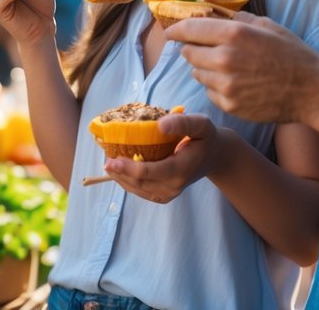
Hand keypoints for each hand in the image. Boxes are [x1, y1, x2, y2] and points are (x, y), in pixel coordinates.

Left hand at [102, 113, 222, 202]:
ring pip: (136, 188)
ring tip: (108, 162)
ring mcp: (168, 194)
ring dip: (119, 177)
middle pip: (138, 182)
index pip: (148, 172)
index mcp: (180, 170)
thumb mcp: (201, 124)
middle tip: (104, 158)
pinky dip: (126, 181)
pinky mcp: (163, 196)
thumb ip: (182, 123)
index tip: (110, 160)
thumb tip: (160, 125)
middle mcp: (173, 187)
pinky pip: (140, 190)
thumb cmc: (205, 137)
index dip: (127, 167)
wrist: (214, 157)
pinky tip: (119, 169)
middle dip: (118, 172)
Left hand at [166, 13, 318, 122]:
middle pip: (188, 53)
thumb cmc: (292, 54)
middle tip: (207, 49)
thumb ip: (237, 19)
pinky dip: (217, 87)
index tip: (170, 32)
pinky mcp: (229, 105)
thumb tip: (213, 14)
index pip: (189, 29)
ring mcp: (225, 85)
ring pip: (197, 73)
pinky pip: (209, 92)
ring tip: (229, 67)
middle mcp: (224, 59)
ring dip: (205, 69)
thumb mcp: (267, 26)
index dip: (176, 30)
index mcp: (234, 34)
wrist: (312, 91)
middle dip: (193, 49)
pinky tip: (237, 84)